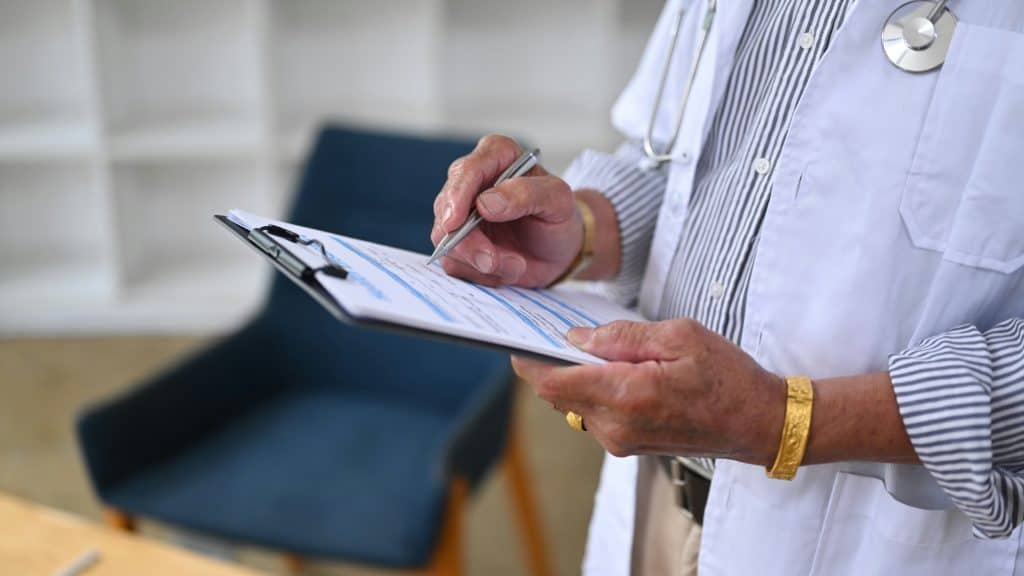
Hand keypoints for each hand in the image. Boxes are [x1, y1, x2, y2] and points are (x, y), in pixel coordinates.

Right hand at [431, 134, 581, 286]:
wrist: (560, 249)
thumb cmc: (558, 216)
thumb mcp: (558, 200)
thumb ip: (526, 194)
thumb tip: (485, 203)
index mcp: (495, 156)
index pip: (466, 171)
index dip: (456, 196)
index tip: (454, 222)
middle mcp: (471, 182)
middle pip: (446, 209)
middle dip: (468, 241)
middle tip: (493, 260)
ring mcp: (460, 215)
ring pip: (447, 241)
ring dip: (481, 261)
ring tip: (516, 265)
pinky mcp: (458, 244)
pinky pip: (455, 263)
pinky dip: (482, 274)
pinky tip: (506, 269)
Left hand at [511, 319, 786, 463]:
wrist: (759, 422)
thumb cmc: (728, 377)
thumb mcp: (679, 336)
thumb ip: (622, 336)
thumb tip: (577, 338)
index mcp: (626, 396)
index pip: (552, 383)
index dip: (527, 361)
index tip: (518, 337)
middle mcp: (616, 427)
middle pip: (557, 395)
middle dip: (549, 363)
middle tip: (551, 330)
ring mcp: (620, 441)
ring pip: (573, 404)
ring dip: (573, 376)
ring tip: (589, 345)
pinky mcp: (628, 445)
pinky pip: (594, 414)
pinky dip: (591, 390)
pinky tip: (609, 367)